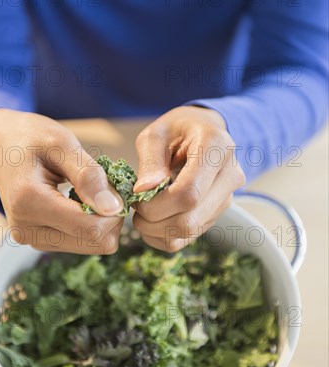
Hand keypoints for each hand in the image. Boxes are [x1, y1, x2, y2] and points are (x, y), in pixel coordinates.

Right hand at [0, 109, 123, 253]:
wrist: (0, 145)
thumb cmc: (30, 137)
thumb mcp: (62, 144)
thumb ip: (88, 175)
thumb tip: (114, 208)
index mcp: (29, 202)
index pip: (90, 227)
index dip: (115, 211)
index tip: (115, 185)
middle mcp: (27, 229)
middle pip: (94, 242)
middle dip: (111, 217)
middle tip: (106, 186)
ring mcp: (32, 239)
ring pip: (91, 246)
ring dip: (102, 220)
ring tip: (92, 191)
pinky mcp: (39, 241)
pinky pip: (81, 242)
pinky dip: (91, 223)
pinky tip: (83, 201)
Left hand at [132, 106, 244, 251]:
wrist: (201, 131)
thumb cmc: (176, 130)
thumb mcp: (156, 135)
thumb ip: (150, 162)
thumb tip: (143, 191)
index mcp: (216, 148)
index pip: (189, 192)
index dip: (157, 204)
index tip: (137, 198)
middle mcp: (230, 176)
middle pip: (190, 218)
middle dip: (154, 221)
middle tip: (135, 208)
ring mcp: (227, 198)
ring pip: (190, 231)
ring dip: (157, 230)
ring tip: (142, 213)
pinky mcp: (218, 213)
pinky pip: (189, 237)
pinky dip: (165, 236)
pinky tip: (153, 221)